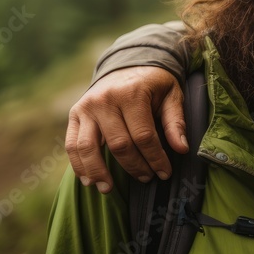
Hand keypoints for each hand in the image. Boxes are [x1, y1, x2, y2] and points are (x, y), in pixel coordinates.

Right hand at [65, 66, 186, 192]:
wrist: (128, 63)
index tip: (164, 173)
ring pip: (88, 147)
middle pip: (119, 144)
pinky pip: (72, 144)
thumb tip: (181, 149)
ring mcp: (86, 107)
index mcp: (132, 94)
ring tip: (109, 190)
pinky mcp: (75, 113)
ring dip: (98, 172)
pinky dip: (78, 165)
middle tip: (147, 178)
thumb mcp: (172, 95)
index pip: (144, 136)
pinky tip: (88, 180)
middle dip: (135, 166)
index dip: (155, 158)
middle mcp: (105, 100)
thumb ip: (175, 122)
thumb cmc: (153, 84)